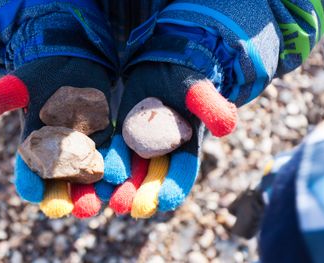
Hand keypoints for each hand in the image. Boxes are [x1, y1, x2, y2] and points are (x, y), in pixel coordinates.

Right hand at [0, 56, 113, 218]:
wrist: (74, 60)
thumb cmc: (43, 72)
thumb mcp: (22, 83)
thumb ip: (1, 97)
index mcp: (35, 146)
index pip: (28, 169)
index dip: (29, 181)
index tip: (31, 192)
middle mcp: (59, 153)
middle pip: (62, 180)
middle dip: (67, 195)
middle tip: (72, 208)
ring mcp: (84, 148)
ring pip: (89, 173)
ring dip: (96, 187)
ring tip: (102, 199)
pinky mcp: (106, 138)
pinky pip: (112, 154)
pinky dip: (117, 164)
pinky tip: (123, 175)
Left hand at [99, 62, 237, 217]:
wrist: (163, 61)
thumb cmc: (185, 76)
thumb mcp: (198, 89)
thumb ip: (210, 106)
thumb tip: (227, 127)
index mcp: (186, 145)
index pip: (182, 171)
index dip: (174, 186)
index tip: (163, 203)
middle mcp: (165, 151)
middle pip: (154, 177)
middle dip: (143, 194)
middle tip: (132, 209)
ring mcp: (142, 144)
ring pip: (133, 171)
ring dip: (123, 187)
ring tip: (112, 202)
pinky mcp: (124, 134)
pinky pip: (114, 153)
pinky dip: (108, 167)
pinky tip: (97, 181)